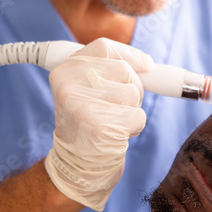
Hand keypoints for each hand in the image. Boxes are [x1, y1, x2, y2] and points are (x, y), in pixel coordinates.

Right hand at [45, 38, 151, 210]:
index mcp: (64, 72)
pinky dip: (135, 126)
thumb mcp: (83, 90)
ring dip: (133, 109)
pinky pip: (138, 116)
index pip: (104, 48)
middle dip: (133, 88)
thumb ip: (106, 71)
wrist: (76, 164)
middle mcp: (68, 86)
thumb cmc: (86, 124)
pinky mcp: (100, 127)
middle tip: (119, 106)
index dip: (130, 54)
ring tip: (113, 121)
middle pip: (124, 71)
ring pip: (133, 94)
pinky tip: (117, 134)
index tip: (146, 65)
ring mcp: (82, 107)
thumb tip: (147, 65)